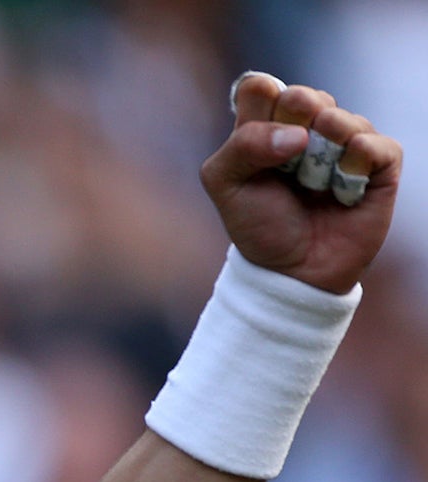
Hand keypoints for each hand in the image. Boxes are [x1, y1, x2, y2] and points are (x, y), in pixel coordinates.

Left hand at [203, 74, 402, 294]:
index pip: (261, 87)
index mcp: (265, 128)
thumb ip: (241, 148)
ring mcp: (343, 144)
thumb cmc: (259, 227)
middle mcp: (306, 129)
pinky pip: (374, 144)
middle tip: (288, 155)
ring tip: (312, 185)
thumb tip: (296, 134)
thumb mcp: (226, 187)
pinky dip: (356, 161)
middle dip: (292, 124)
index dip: (261, 104)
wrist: (292, 272)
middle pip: (302, 95)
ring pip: (339, 118)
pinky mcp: (378, 165)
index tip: (256, 136)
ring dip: (322, 150)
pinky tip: (342, 189)